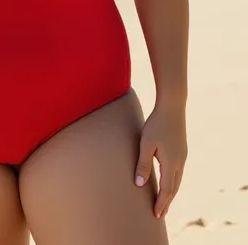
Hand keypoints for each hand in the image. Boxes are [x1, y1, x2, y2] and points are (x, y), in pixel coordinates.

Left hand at [134, 103, 187, 218]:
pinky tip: (168, 180)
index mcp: (171, 163)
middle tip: (160, 214)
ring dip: (170, 192)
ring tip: (164, 201)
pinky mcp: (181, 149)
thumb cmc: (156, 124)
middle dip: (167, 201)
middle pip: (174, 188)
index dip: (161, 203)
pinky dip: (173, 181)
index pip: (166, 189)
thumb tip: (139, 184)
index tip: (156, 214)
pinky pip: (178, 171)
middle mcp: (179, 162)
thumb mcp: (146, 143)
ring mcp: (182, 155)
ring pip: (177, 180)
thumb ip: (143, 164)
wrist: (172, 107)